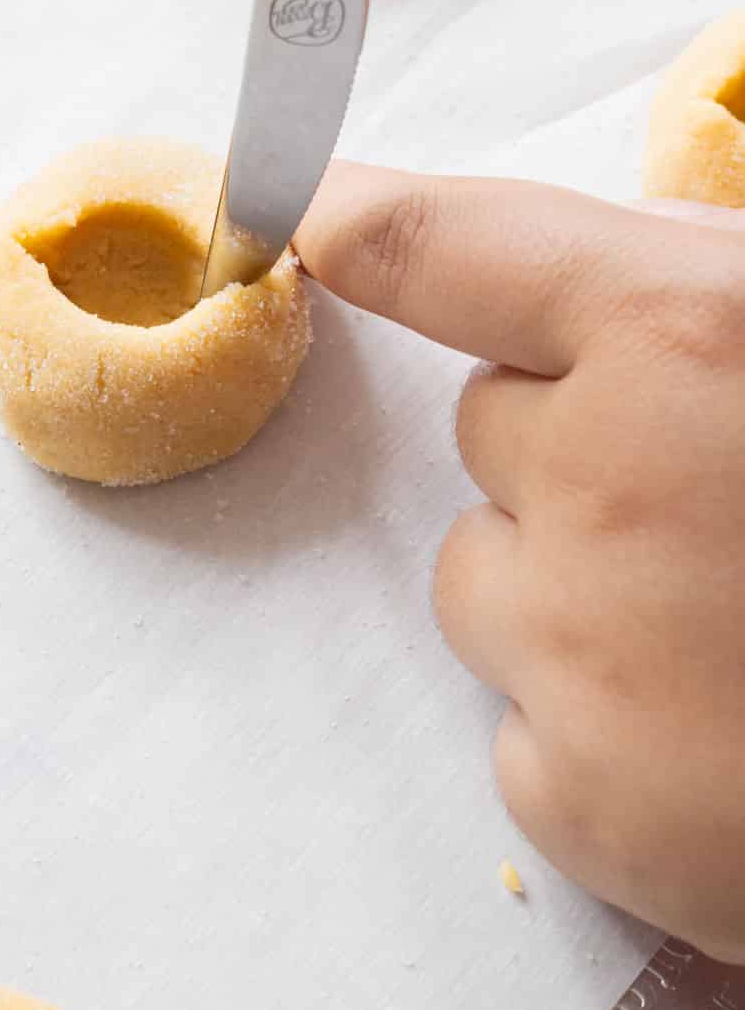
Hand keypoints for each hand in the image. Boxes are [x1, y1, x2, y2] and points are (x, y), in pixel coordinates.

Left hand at [295, 164, 744, 960]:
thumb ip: (702, 286)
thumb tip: (589, 274)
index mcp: (684, 337)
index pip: (444, 246)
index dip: (362, 221)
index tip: (304, 213)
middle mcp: (600, 480)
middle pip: (487, 427)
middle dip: (574, 446)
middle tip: (714, 503)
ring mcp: (572, 647)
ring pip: (480, 575)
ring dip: (566, 586)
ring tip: (718, 630)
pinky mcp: (574, 796)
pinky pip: (520, 720)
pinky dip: (593, 723)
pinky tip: (712, 736)